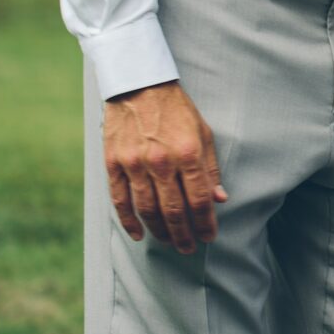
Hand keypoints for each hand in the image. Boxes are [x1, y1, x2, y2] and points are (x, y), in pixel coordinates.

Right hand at [103, 80, 227, 253]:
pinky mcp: (113, 163)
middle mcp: (161, 161)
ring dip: (160, 231)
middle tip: (189, 248)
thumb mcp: (202, 133)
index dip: (206, 223)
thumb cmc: (176, 109)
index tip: (209, 236)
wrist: (139, 84)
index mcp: (187, 153)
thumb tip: (219, 199)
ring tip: (169, 243)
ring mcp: (134, 164)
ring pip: (147, 210)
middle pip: (174, 210)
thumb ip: (210, 168)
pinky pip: (120, 200)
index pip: (200, 199)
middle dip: (184, 234)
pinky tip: (139, 234)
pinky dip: (129, 221)